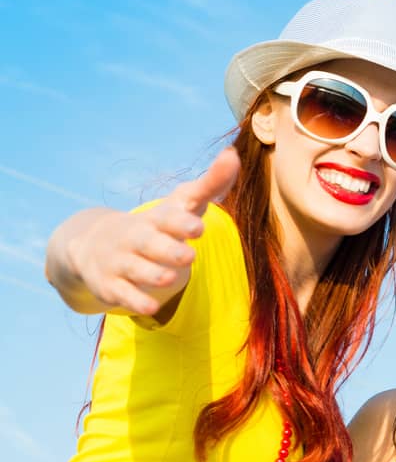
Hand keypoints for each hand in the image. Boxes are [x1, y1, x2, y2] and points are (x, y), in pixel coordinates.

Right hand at [62, 149, 238, 315]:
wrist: (96, 245)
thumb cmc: (156, 225)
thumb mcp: (181, 205)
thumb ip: (210, 184)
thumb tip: (234, 154)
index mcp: (157, 220)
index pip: (169, 218)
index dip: (181, 222)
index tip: (198, 227)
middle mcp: (136, 239)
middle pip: (150, 243)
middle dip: (168, 249)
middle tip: (188, 255)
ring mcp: (121, 262)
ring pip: (136, 269)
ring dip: (152, 274)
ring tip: (169, 278)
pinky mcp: (111, 286)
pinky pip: (122, 295)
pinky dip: (134, 300)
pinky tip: (149, 307)